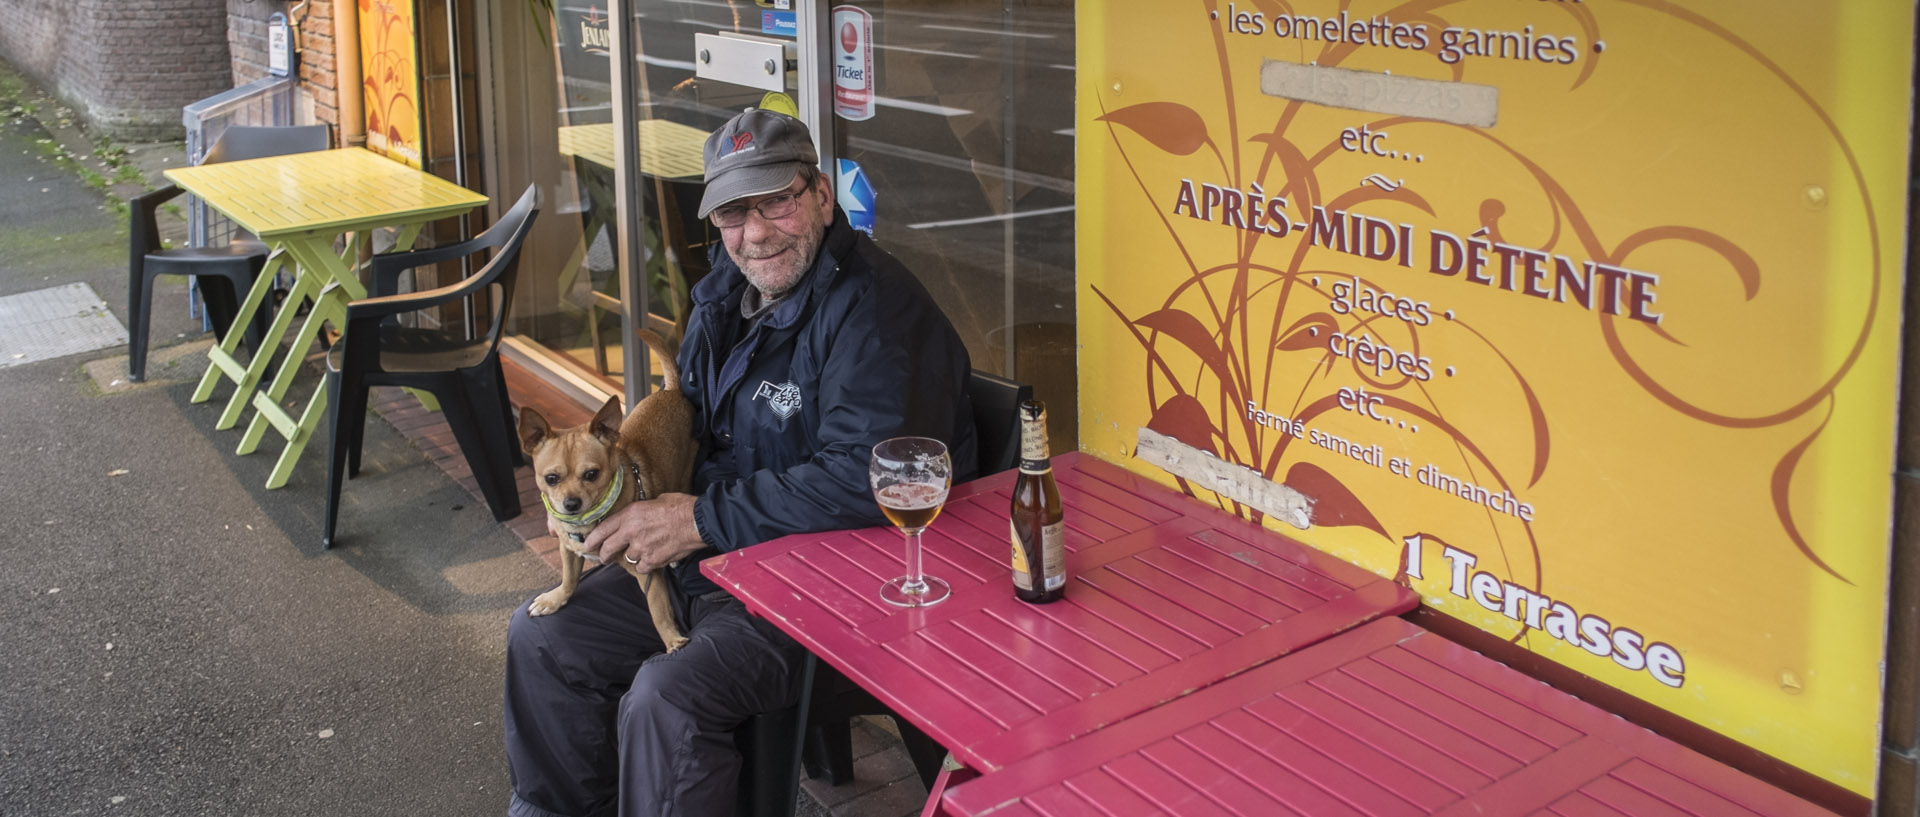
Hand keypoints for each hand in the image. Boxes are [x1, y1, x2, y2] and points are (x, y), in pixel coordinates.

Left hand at [583, 492, 706, 571]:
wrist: (698, 521)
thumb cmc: (681, 507)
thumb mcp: (656, 501)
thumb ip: (641, 511)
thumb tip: (638, 517)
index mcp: (630, 514)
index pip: (603, 529)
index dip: (592, 540)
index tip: (587, 545)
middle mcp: (632, 532)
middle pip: (608, 549)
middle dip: (604, 555)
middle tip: (604, 557)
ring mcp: (642, 548)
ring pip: (627, 559)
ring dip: (632, 557)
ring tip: (640, 553)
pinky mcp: (653, 560)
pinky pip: (642, 567)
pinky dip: (645, 565)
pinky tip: (652, 559)